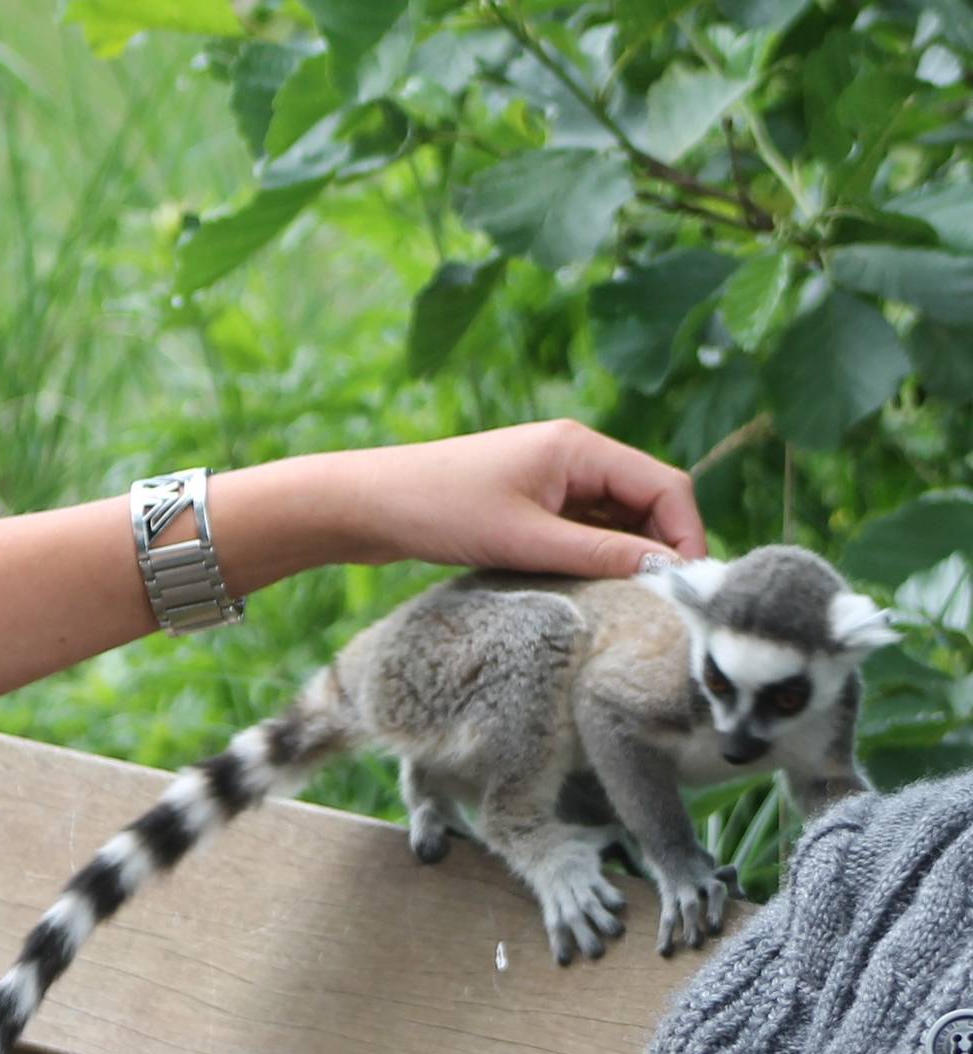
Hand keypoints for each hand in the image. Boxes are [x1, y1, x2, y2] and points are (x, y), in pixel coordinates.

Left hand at [327, 420, 705, 575]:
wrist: (367, 504)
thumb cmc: (440, 510)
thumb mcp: (526, 539)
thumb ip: (599, 553)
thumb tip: (666, 572)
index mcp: (579, 447)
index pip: (666, 486)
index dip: (686, 537)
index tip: (685, 590)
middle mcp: (573, 456)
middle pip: (648, 502)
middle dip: (661, 549)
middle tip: (661, 605)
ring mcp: (551, 480)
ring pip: (617, 520)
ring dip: (626, 557)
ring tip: (625, 603)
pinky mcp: (530, 504)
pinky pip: (584, 530)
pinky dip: (595, 557)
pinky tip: (589, 591)